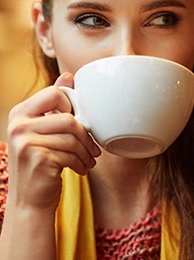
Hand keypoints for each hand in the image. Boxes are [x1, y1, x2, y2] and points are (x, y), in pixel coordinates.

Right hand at [6, 72, 100, 211]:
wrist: (29, 200)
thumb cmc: (42, 162)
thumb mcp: (44, 131)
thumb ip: (54, 105)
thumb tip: (68, 75)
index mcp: (20, 112)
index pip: (54, 93)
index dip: (72, 107)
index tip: (78, 123)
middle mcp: (18, 125)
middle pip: (68, 118)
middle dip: (86, 135)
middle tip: (93, 148)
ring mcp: (25, 142)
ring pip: (72, 138)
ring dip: (87, 152)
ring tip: (89, 160)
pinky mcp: (37, 159)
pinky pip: (71, 154)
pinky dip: (81, 163)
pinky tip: (81, 169)